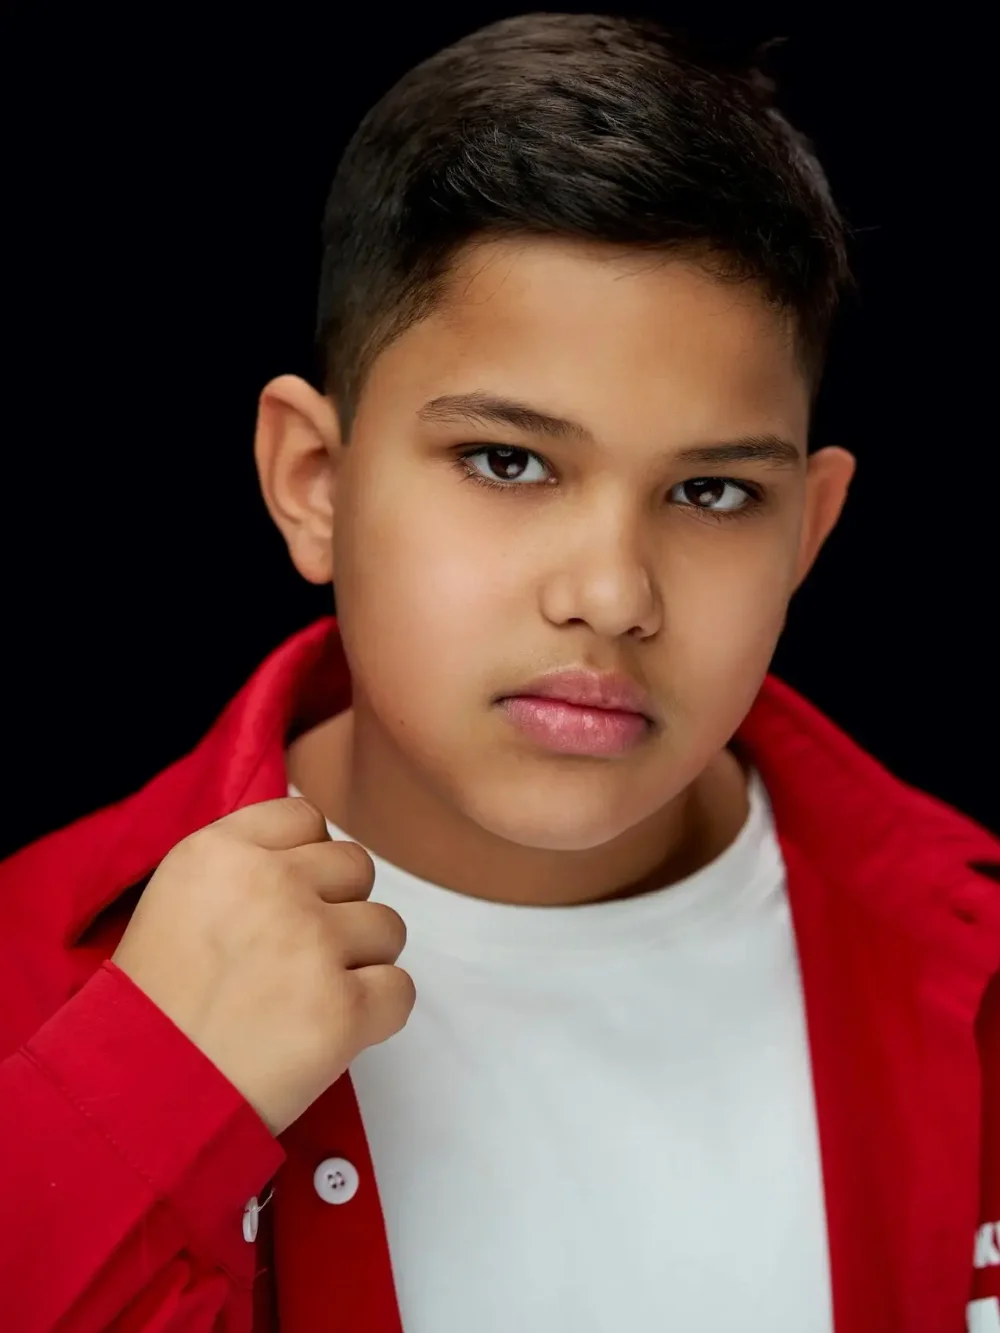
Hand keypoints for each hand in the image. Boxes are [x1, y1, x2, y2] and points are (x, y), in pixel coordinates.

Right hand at [112, 796, 413, 1135]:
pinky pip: (400, 989)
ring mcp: (312, 944)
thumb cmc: (154, 1009)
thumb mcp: (176, 900)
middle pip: (356, 868)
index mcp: (221, 852)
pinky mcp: (343, 1008)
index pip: (305, 818)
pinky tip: (335, 1031)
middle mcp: (272, 885)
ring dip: (362, 961)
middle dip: (340, 909)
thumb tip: (312, 855)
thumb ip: (242, 867)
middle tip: (302, 957)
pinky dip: (378, 1014)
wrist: (139, 1098)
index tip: (293, 898)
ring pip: (388, 927)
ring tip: (311, 998)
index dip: (308, 861)